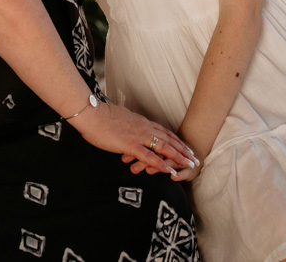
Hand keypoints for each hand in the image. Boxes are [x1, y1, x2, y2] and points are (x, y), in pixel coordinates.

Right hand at [70, 102, 199, 175]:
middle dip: (182, 149)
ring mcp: (138, 136)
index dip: (176, 140)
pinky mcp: (130, 145)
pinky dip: (161, 164)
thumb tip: (129, 133)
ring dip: (178, 157)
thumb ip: (128, 127)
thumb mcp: (119, 120)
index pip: (163, 131)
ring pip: (164, 147)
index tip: (185, 147)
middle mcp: (143, 128)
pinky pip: (150, 156)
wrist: (91, 115)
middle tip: (194, 158)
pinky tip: (170, 171)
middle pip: (168, 139)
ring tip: (189, 165)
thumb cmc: (101, 117)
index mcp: (141, 122)